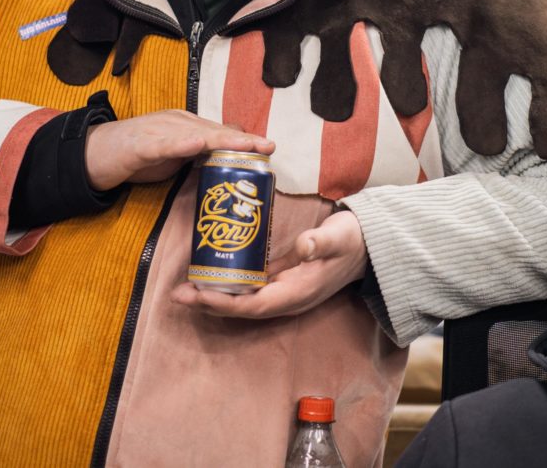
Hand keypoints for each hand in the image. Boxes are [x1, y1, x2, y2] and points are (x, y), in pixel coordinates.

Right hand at [85, 110, 274, 190]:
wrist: (94, 154)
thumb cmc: (136, 155)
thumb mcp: (174, 156)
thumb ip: (197, 158)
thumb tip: (226, 166)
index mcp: (185, 126)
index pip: (221, 131)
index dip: (244, 139)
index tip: (268, 148)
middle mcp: (176, 122)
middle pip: (215, 131)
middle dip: (242, 140)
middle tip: (268, 146)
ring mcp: (159, 131)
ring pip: (196, 134)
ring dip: (223, 140)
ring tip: (246, 145)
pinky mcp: (140, 145)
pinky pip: (164, 144)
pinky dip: (181, 143)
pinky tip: (196, 144)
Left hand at [172, 209, 367, 318]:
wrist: (369, 245)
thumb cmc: (351, 240)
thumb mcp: (338, 238)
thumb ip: (320, 243)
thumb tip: (303, 247)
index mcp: (297, 292)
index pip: (253, 305)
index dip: (223, 303)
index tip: (197, 294)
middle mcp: (288, 297)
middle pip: (242, 308)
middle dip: (209, 303)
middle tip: (177, 294)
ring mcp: (285, 290)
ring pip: (244, 300)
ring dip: (215, 296)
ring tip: (186, 287)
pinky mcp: (284, 279)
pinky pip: (251, 288)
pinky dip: (230, 285)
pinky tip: (213, 274)